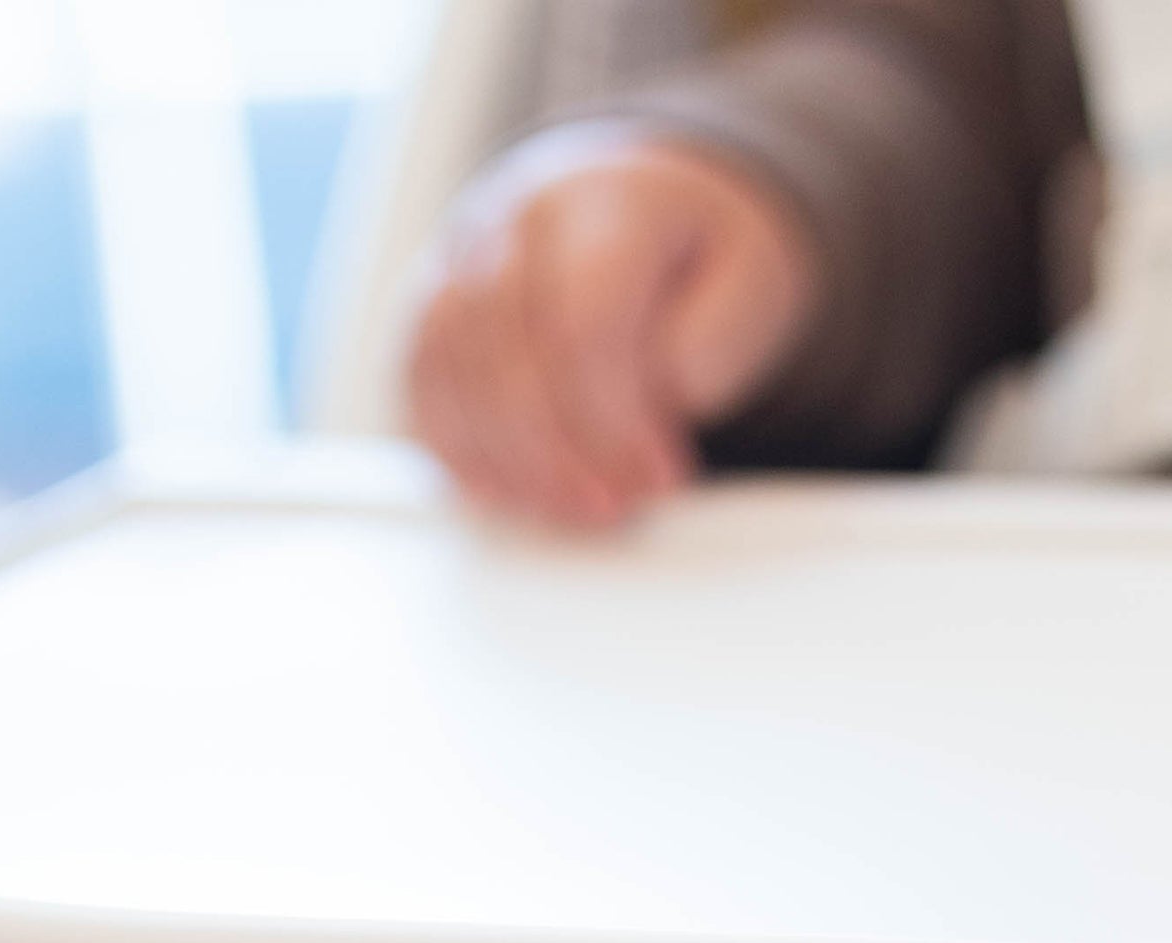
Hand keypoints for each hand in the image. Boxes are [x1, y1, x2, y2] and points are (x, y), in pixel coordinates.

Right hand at [407, 127, 821, 527]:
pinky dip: (456, 447)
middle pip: (509, 350)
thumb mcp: (750, 285)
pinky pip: (421, 381)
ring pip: (453, 368)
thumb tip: (659, 398)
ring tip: (573, 509)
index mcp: (604, 205)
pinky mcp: (433, 306)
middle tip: (616, 505)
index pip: (584, 321)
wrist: (639, 203)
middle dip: (562, 451)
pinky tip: (506, 493)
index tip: (661, 477)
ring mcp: (462, 259)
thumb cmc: (697, 255)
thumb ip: (710, 343)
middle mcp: (516, 221)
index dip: (616, 418)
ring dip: (510, 460)